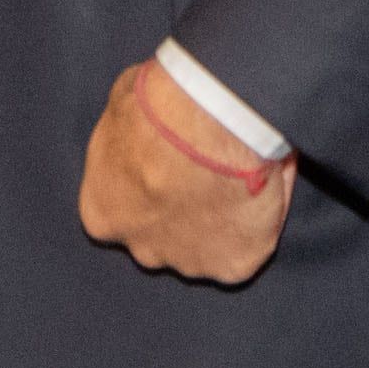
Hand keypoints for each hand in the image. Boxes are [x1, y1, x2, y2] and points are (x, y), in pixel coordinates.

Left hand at [78, 59, 293, 285]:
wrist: (210, 120)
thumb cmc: (159, 106)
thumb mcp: (123, 101)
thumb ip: (130, 132)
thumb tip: (145, 123)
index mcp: (103, 212)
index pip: (120, 207)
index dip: (147, 180)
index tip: (170, 157)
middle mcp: (141, 249)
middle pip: (161, 234)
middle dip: (181, 204)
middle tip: (207, 164)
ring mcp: (189, 262)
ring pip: (205, 243)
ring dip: (220, 215)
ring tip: (241, 171)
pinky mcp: (234, 267)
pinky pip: (249, 244)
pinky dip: (260, 218)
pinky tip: (265, 181)